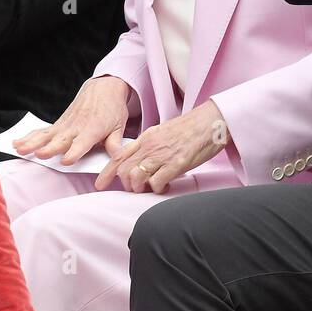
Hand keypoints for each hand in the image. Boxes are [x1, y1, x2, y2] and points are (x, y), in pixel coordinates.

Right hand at [13, 75, 132, 163]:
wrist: (103, 88)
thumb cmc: (113, 109)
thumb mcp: (119, 126)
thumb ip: (115, 143)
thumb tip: (118, 158)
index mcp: (93, 130)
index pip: (82, 143)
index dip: (74, 152)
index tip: (65, 161)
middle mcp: (77, 127)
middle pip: (61, 140)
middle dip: (50, 148)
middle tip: (39, 155)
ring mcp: (65, 125)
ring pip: (47, 135)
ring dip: (33, 142)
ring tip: (20, 149)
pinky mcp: (59, 123)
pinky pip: (42, 131)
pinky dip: (29, 136)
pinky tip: (16, 142)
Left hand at [95, 100, 229, 193]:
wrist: (211, 122)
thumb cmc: (191, 128)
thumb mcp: (163, 133)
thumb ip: (150, 145)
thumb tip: (141, 161)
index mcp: (146, 138)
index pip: (119, 156)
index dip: (106, 173)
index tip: (100, 184)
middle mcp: (151, 146)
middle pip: (124, 171)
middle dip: (127, 185)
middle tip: (137, 188)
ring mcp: (163, 155)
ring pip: (136, 178)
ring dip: (141, 188)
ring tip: (151, 188)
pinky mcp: (176, 164)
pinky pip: (157, 182)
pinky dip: (158, 189)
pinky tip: (165, 186)